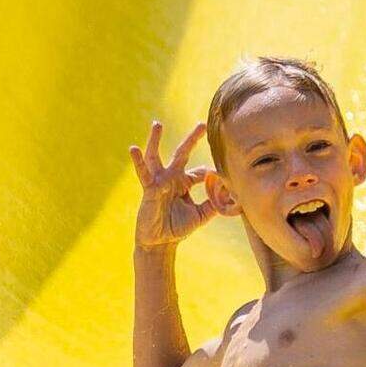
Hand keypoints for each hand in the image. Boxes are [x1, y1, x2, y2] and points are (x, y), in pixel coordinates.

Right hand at [129, 120, 229, 250]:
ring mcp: (159, 181)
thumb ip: (213, 204)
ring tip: (157, 124)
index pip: (201, 172)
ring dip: (155, 140)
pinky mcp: (149, 188)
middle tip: (202, 124)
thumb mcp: (200, 215)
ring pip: (156, 156)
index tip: (225, 179)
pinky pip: (143, 172)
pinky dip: (138, 161)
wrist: (160, 242)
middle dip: (192, 139)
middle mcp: (171, 178)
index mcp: (183, 183)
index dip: (213, 175)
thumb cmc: (177, 228)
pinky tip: (133, 148)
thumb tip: (232, 197)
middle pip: (183, 154)